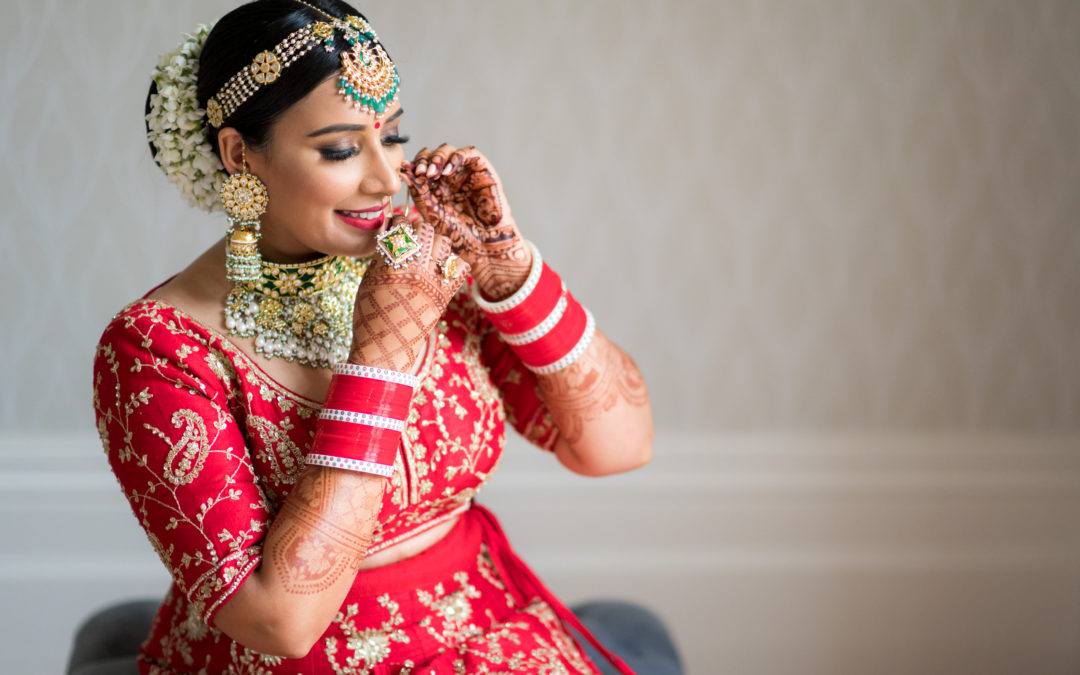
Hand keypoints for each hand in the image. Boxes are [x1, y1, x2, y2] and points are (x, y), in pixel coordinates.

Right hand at [348, 216, 468, 371]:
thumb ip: (382, 255)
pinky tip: (440, 268)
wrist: (385, 348)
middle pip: (426, 230)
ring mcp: (434, 282)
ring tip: (427, 251)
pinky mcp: (446, 295)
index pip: (402, 226)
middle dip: (418, 229)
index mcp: (392, 264)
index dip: (399, 223)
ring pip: (445, 243)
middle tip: (413, 238)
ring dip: (436, 242)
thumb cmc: (370, 315)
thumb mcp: (368, 280)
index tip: (397, 226)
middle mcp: (417, 270)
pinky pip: (460, 267)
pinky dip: (452, 263)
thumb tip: (391, 233)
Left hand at [402, 144, 530, 300]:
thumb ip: (419, 192)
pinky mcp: (483, 169)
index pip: (421, 165)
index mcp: (434, 186)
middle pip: (432, 154)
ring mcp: (465, 172)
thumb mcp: (432, 213)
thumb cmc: (458, 234)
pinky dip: (456, 157)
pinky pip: (469, 153)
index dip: (414, 165)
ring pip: (448, 150)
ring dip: (438, 158)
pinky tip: (448, 171)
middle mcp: (449, 177)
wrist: (484, 245)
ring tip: (433, 173)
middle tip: (421, 173)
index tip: (408, 171)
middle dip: (424, 160)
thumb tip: (403, 171)